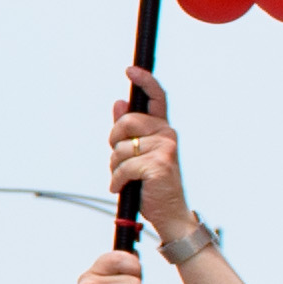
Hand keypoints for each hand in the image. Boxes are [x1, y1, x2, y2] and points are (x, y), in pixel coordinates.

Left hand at [108, 70, 194, 244]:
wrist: (169, 214)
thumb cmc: (151, 184)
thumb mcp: (137, 154)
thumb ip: (128, 131)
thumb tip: (119, 103)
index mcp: (162, 129)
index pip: (156, 98)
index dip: (144, 81)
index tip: (130, 70)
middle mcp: (167, 135)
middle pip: (126, 122)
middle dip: (113, 141)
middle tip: (118, 160)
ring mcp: (165, 149)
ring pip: (120, 148)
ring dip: (114, 167)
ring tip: (125, 179)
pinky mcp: (159, 165)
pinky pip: (123, 166)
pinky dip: (117, 180)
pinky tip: (121, 188)